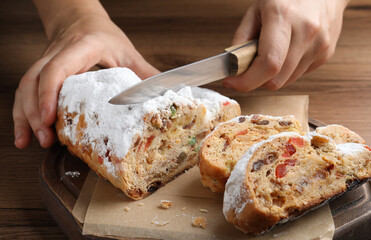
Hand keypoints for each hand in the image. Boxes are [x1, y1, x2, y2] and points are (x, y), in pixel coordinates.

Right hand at [13, 7, 158, 148]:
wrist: (80, 18)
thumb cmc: (103, 34)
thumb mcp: (127, 51)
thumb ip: (145, 73)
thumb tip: (165, 96)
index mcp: (82, 47)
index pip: (58, 68)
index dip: (50, 93)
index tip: (50, 118)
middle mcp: (58, 53)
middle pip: (34, 81)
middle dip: (35, 112)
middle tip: (45, 138)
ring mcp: (46, 61)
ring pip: (25, 87)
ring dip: (24, 116)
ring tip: (28, 141)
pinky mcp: (41, 71)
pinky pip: (25, 90)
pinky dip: (22, 112)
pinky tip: (25, 133)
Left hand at [223, 0, 348, 91]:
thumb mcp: (256, 9)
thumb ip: (242, 38)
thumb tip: (233, 65)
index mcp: (284, 16)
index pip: (268, 64)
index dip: (246, 80)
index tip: (232, 82)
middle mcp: (306, 31)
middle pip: (276, 79)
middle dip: (256, 81)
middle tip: (246, 72)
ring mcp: (319, 44)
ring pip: (286, 81)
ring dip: (271, 77)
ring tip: (268, 56)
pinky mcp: (326, 54)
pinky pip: (298, 75)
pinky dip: (285, 71)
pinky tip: (285, 53)